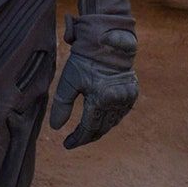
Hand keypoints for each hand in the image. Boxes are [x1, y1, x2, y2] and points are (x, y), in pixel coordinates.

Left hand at [49, 20, 137, 148]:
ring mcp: (127, 98)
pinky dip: (109, 120)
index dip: (77, 139)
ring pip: (112, 123)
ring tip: (85, 133)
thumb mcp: (68, 81)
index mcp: (101, 99)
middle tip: (74, 141)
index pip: (88, 128)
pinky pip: (120, 114)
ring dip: (99, 129)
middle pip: (101, 128)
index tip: (66, 145)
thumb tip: (55, 128)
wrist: (107, 42)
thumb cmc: (84, 60)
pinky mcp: (132, 94)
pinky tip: (100, 121)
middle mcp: (117, 101)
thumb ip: (62, 105)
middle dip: (87, 136)